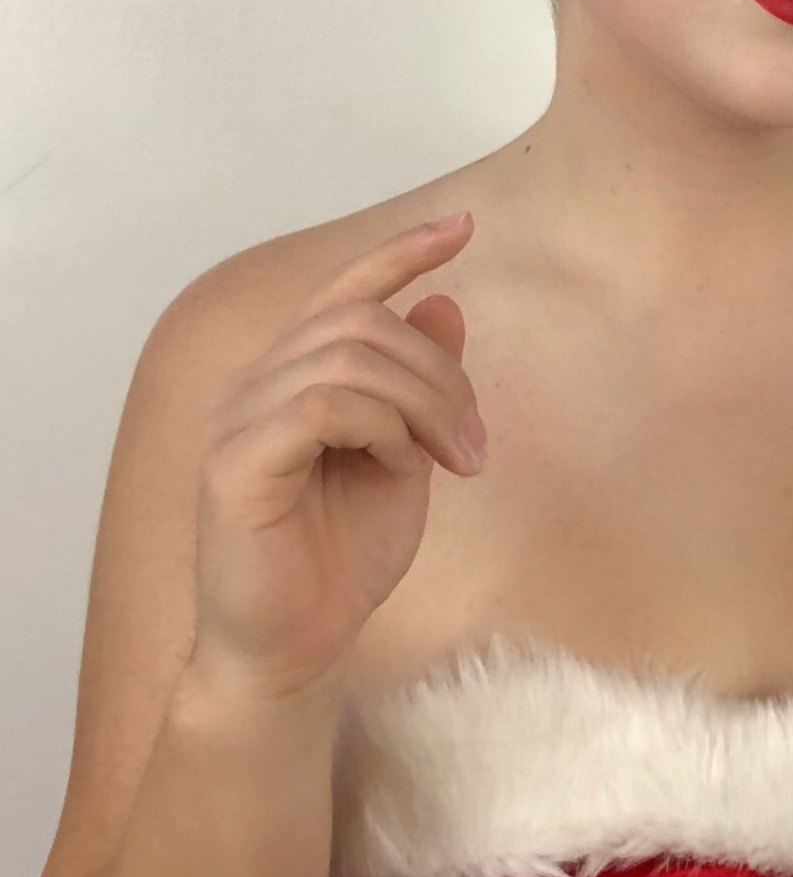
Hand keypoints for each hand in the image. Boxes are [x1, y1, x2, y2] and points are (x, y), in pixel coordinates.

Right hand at [188, 213, 484, 702]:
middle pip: (362, 325)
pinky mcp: (233, 463)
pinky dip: (380, 427)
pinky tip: (398, 466)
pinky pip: (319, 406)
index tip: (462, 226)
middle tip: (475, 445)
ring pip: (347, 360)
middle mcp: (255, 385)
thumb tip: (443, 303)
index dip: (400, 251)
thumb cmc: (342, 561)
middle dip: (439, 373)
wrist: (295, 650)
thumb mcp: (405, 460)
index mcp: (292, 379)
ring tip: (449, 461)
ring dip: (422, 403)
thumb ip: (420, 388)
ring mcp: (237, 419)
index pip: (344, 292)